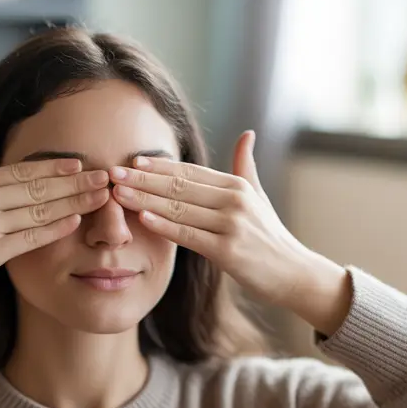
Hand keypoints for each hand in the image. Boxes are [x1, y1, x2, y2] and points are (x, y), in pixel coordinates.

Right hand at [0, 133, 110, 313]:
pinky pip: (29, 238)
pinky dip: (54, 228)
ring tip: (101, 197)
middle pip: (35, 187)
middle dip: (74, 181)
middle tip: (105, 176)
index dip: (52, 167)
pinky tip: (76, 220)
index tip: (79, 163)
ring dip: (74, 202)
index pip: (20, 171)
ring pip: (38, 210)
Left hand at [109, 130, 353, 335]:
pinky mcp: (228, 251)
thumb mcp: (260, 197)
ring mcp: (232, 225)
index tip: (131, 160)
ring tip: (117, 193)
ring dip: (144, 199)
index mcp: (237, 185)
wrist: (294, 273)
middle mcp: (234, 200)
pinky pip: (189, 235)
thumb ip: (246, 166)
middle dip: (142, 178)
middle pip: (179, 185)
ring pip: (179, 208)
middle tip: (111, 173)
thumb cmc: (270, 237)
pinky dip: (165, 225)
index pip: (190, 170)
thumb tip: (246, 134)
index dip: (159, 165)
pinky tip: (143, 217)